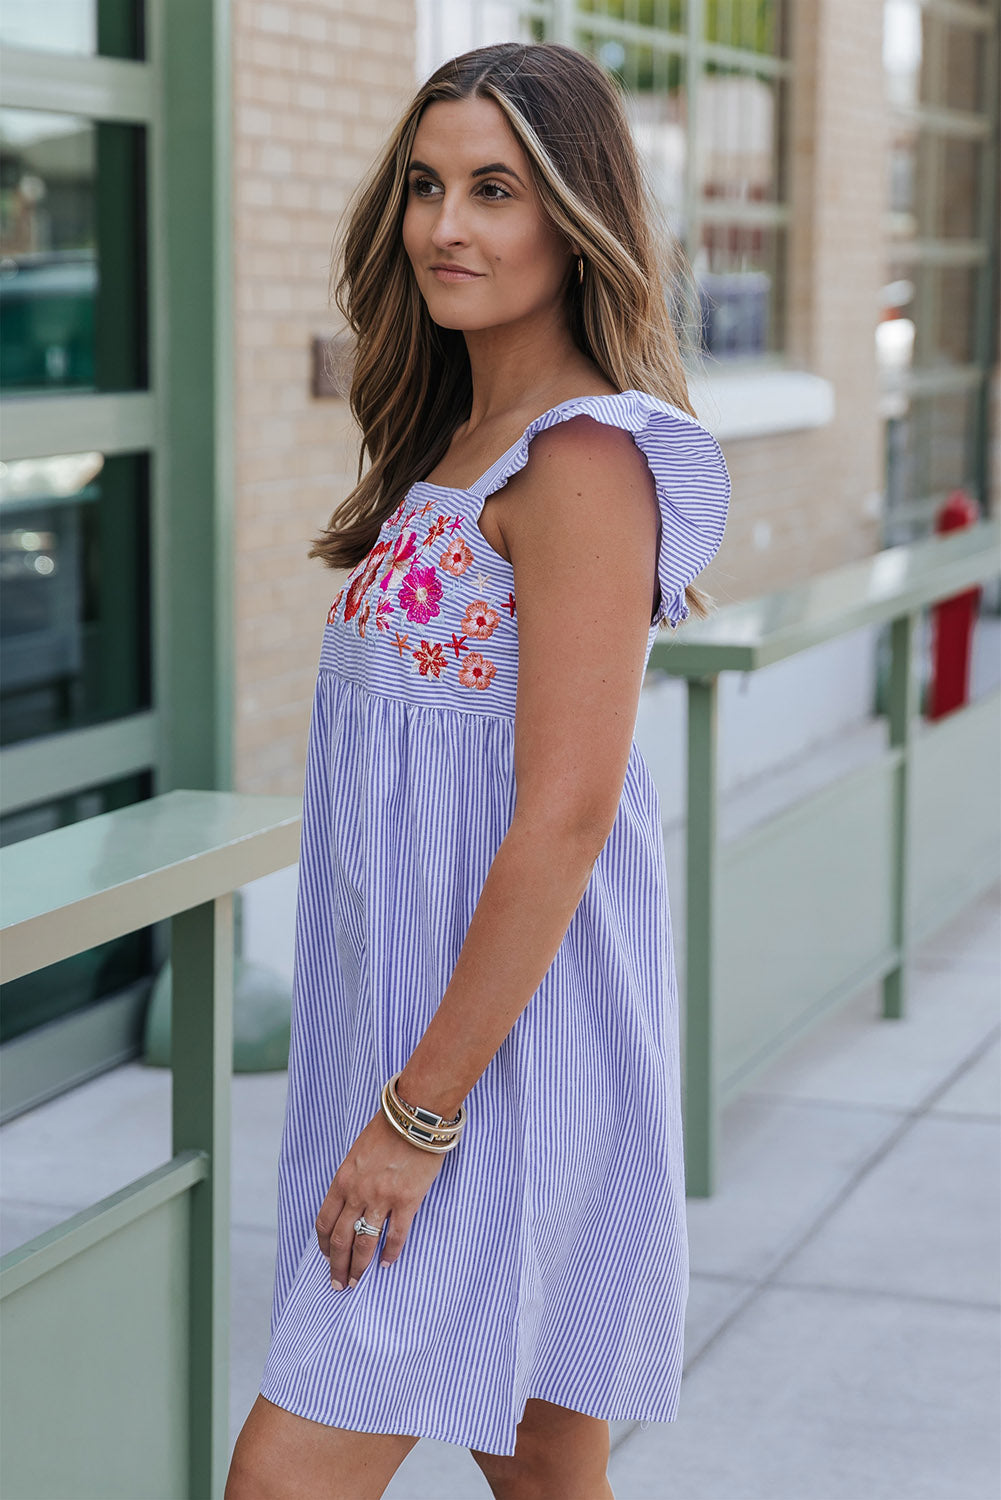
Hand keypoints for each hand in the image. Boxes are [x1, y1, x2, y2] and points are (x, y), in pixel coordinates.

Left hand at [315, 1106, 447, 1290]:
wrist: (415, 1116)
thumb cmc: (388, 1130)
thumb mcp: (358, 1153)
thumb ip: (351, 1180)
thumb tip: (350, 1205)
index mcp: (342, 1180)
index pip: (325, 1221)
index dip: (324, 1245)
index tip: (327, 1258)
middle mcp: (358, 1193)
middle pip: (340, 1239)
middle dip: (337, 1266)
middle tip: (338, 1284)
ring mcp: (382, 1198)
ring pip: (364, 1243)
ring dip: (359, 1267)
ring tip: (357, 1282)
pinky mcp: (407, 1201)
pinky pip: (395, 1235)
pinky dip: (390, 1253)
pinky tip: (387, 1264)